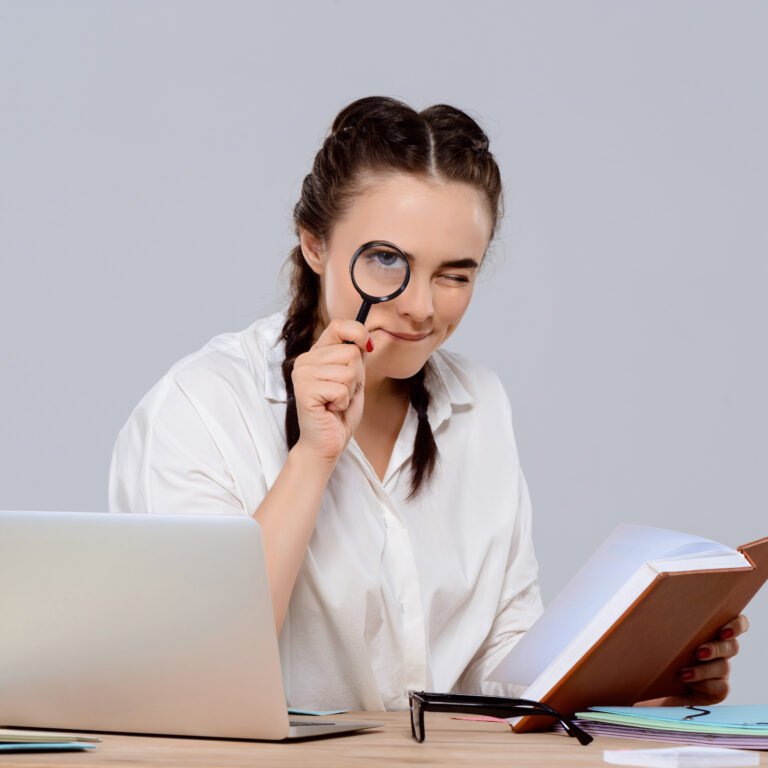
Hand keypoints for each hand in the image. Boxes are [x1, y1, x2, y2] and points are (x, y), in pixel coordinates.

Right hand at [291, 319, 371, 463]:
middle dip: (356, 376)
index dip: (358, 333)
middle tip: (342, 393)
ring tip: (336, 401)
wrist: (327, 443)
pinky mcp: (305, 389)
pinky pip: (341, 388)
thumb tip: (367, 338)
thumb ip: (356, 357)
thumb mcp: (354, 379)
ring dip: (349, 391)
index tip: (367, 346)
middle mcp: (306, 360)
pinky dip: (343, 402)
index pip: (339, 326)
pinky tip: (331, 409)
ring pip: (348, 370)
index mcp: (317, 353)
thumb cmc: (339, 413)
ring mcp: (303, 373)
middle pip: (350, 352)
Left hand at [636, 614, 749, 706]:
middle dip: (716, 649)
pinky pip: (721, 686)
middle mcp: (720, 649)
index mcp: (711, 631)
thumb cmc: (658, 650)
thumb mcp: (662, 633)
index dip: (737, 626)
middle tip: (698, 652)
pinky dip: (704, 684)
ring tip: (684, 672)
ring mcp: (721, 670)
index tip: (724, 631)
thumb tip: (649, 605)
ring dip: (704, 669)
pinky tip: (688, 682)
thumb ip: (666, 619)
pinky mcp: (718, 689)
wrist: (654, 681)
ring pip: (724, 666)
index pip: (737, 624)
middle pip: (732, 646)